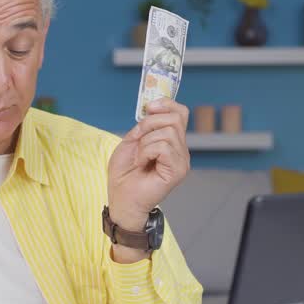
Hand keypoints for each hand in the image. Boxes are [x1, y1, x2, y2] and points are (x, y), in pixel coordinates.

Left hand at [107, 99, 190, 232]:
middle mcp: (181, 150)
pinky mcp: (178, 171)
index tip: (148, 108)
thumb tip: (153, 108)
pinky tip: (142, 163)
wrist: (121, 199)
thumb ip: (145, 125)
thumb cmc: (125, 174)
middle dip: (150, 123)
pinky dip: (147, 151)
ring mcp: (182, 161)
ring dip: (145, 142)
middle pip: (175, 118)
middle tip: (137, 139)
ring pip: (168, 132)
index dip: (166, 104)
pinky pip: (164, 147)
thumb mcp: (131, 141)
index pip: (181, 113)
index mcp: (172, 142)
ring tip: (139, 157)